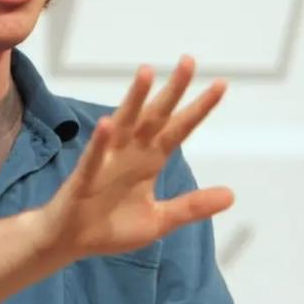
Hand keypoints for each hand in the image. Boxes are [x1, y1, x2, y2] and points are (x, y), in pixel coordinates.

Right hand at [41, 56, 233, 261]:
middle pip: (156, 115)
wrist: (71, 242)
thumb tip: (232, 195)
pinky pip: (93, 157)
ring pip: (123, 123)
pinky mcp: (84, 178)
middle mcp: (131, 152)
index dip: (199, 108)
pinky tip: (106, 124)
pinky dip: (100, 142)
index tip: (221, 85)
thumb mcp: (159, 220)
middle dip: (172, 90)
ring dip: (134, 98)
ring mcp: (107, 161)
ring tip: (146, 73)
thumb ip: (191, 206)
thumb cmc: (112, 225)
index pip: (179, 128)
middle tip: (189, 61)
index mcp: (150, 159)